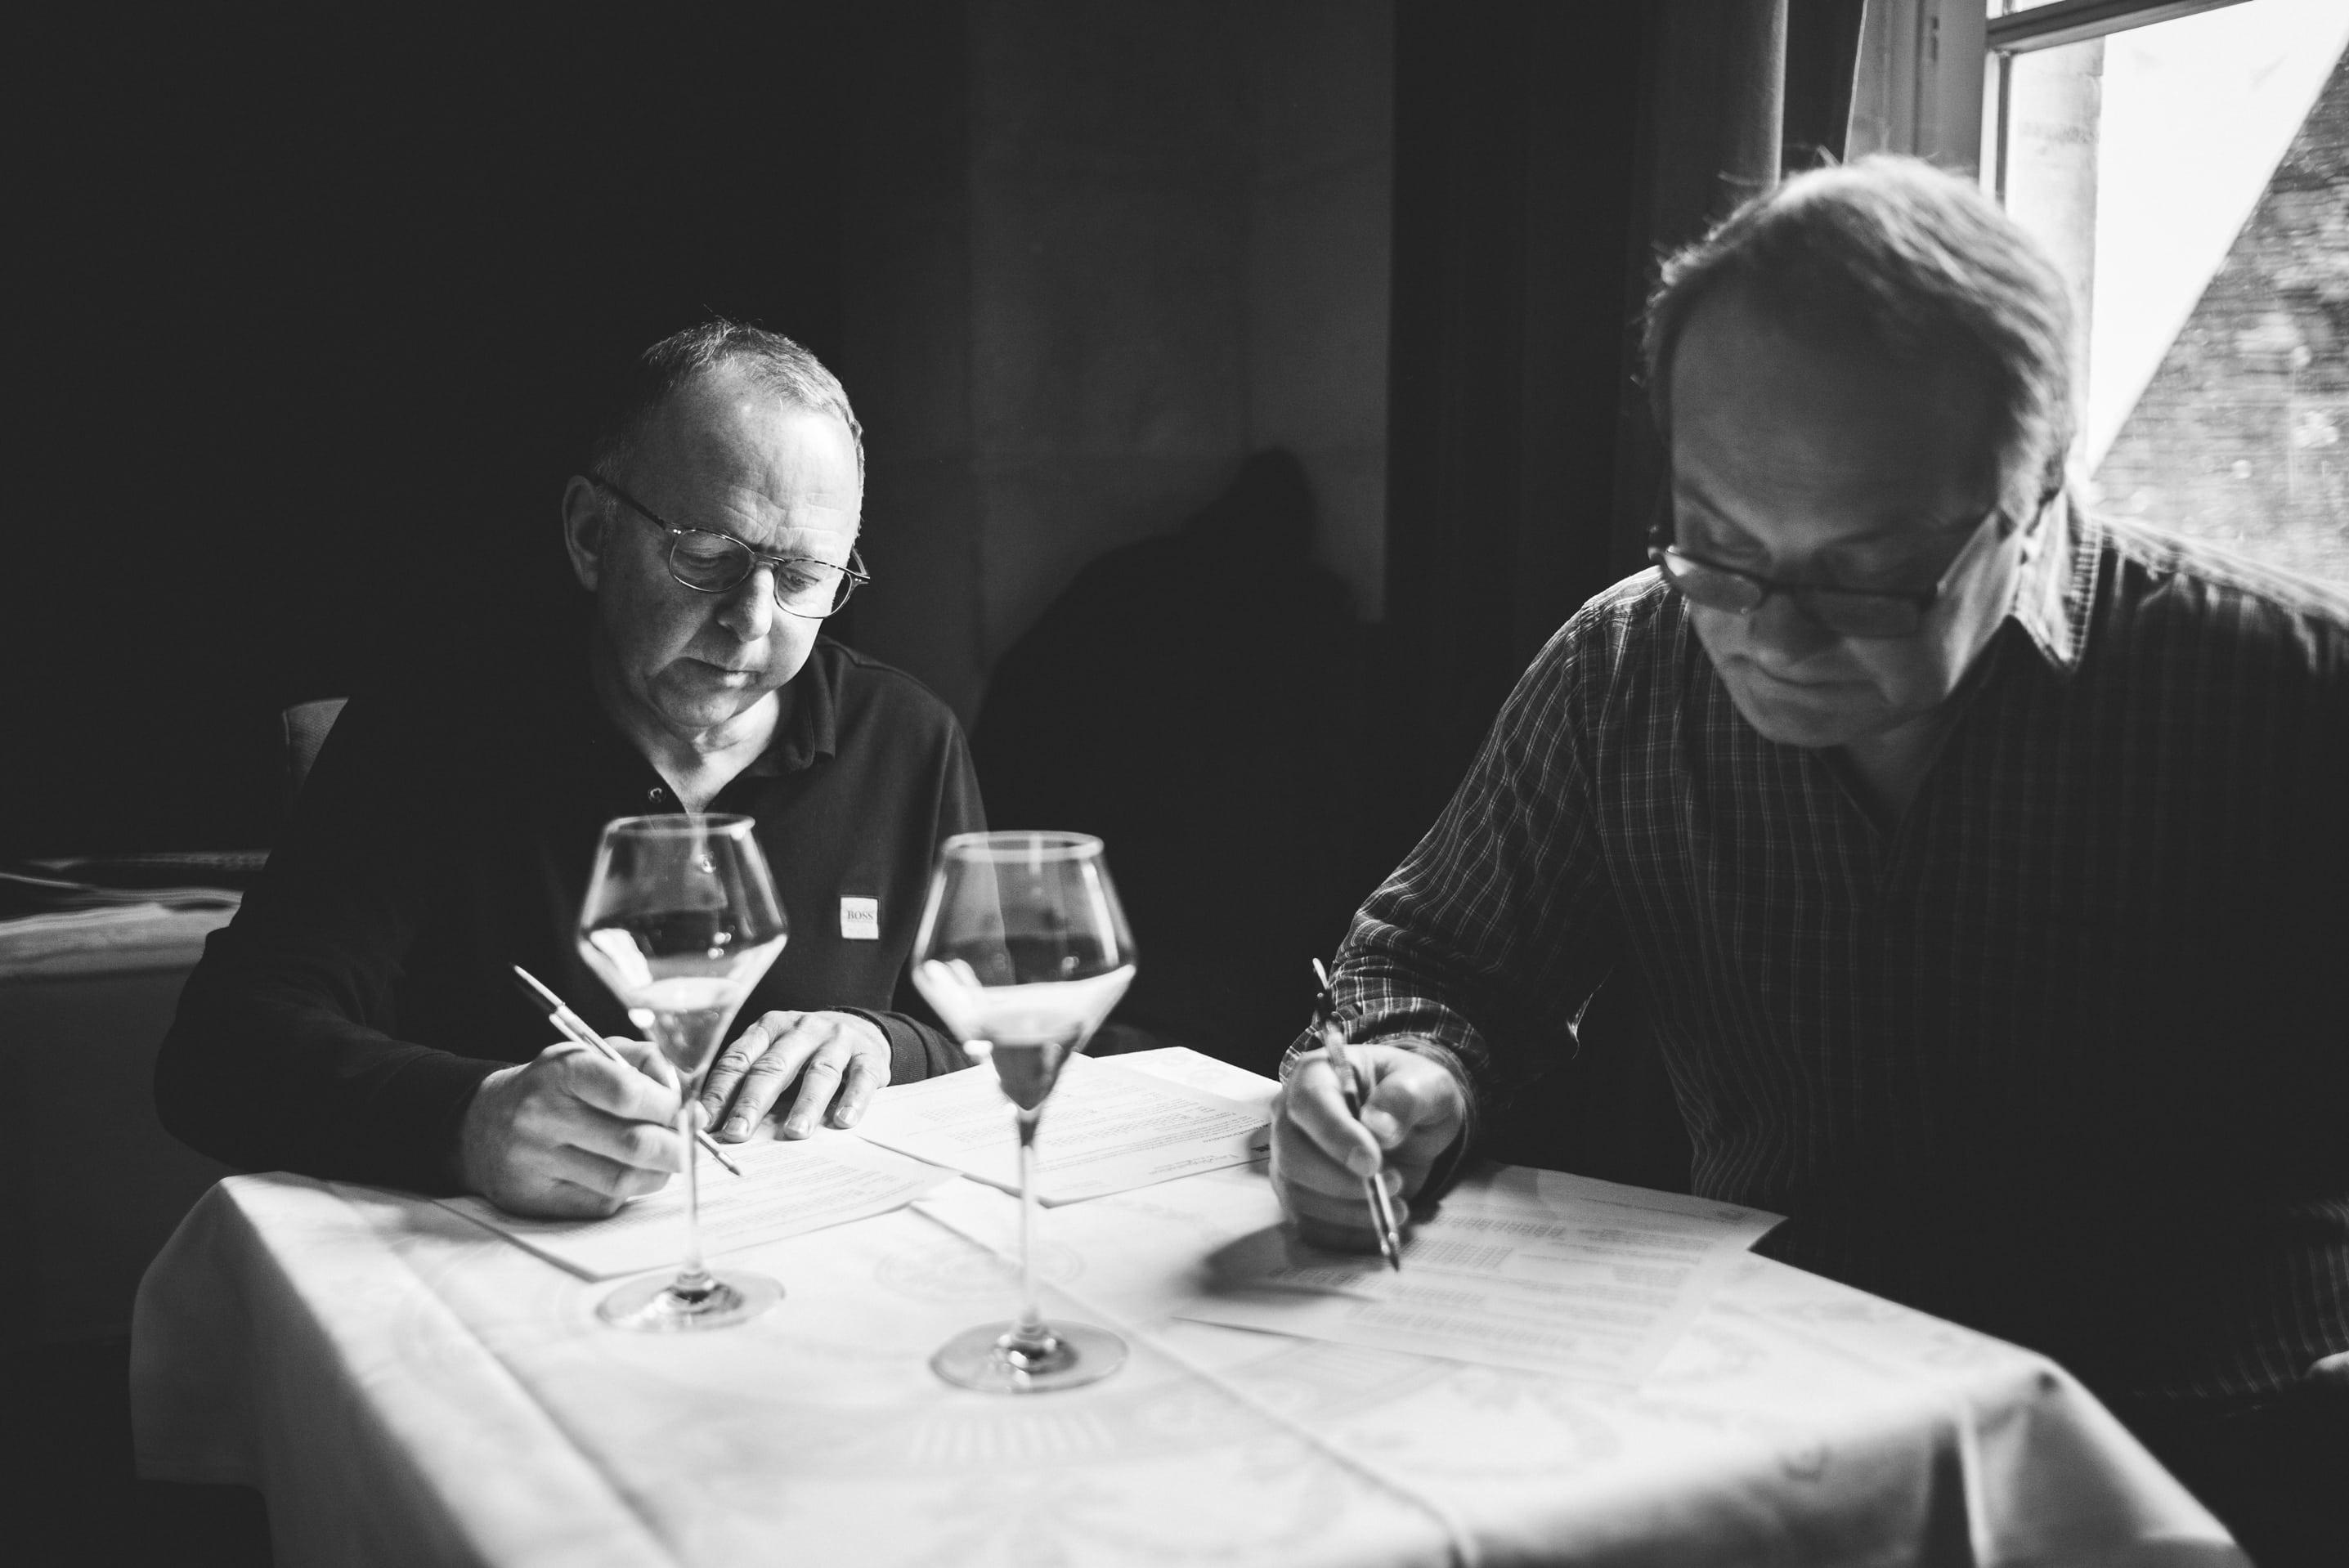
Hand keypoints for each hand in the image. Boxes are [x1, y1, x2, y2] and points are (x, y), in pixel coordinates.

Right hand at [457, 1037, 682, 1218]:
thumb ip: (645, 1063)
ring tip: (662, 1161)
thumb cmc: (552, 1086)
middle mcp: (543, 1116)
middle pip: (633, 1143)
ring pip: (622, 1180)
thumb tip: (689, 1100)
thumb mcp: (590, 1054)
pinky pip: (601, 1202)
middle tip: (690, 1145)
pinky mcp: (535, 1199)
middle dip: (677, 1148)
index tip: (686, 1111)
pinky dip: (626, 1192)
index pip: (627, 1092)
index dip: (669, 1106)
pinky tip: (624, 1175)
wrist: (479, 1124)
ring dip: (657, 1174)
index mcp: (561, 1071)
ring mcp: (535, 1162)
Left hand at [698, 1010, 890, 1140]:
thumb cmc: (806, 1051)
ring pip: (820, 1072)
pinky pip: (861, 1077)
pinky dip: (853, 1100)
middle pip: (774, 1066)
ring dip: (806, 1104)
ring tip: (795, 1132)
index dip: (720, 1092)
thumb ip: (749, 1081)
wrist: (861, 1028)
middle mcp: (802, 1029)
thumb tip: (713, 1124)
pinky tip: (843, 1121)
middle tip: (739, 1132)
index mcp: (770, 1027)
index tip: (706, 1122)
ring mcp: (837, 1040)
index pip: (739, 1059)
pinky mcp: (869, 1055)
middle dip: (754, 1102)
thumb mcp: (775, 1054)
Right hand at [1269, 1042, 1467, 1251]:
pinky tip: (1379, 1222)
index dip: (1335, 1136)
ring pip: (1299, 1195)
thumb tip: (1379, 1127)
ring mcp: (1289, 1159)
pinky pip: (1310, 1225)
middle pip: (1293, 1156)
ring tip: (1396, 1204)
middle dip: (1344, 1181)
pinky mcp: (1300, 1195)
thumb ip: (1406, 1097)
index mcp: (1316, 1074)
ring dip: (1350, 1211)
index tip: (1372, 1163)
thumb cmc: (1412, 1096)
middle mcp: (1291, 1116)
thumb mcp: (1428, 1085)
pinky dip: (1347, 1233)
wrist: (1413, 1127)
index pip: (1309, 1103)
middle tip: (1394, 1183)